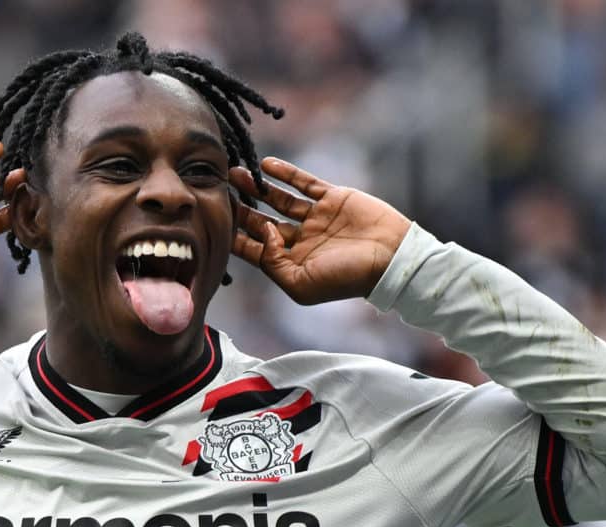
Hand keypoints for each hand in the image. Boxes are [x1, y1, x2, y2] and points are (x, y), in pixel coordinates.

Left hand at [230, 157, 410, 304]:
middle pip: (262, 220)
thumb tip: (261, 232)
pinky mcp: (332, 198)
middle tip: (218, 190)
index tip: (213, 220)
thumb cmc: (347, 278)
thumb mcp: (301, 283)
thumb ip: (273, 261)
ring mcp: (316, 217)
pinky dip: (285, 173)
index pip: (254, 248)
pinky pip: (304, 183)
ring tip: (235, 172)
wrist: (392, 259)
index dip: (234, 235)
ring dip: (257, 187)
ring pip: (278, 199)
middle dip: (240, 207)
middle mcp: (300, 239)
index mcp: (291, 263)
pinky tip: (266, 165)